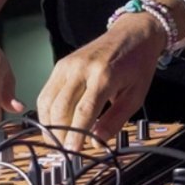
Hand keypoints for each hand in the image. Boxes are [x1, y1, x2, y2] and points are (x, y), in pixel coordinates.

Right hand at [35, 13, 163, 149]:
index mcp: (105, 75)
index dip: (75, 134)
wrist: (133, 33)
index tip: (72, 151)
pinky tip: (56, 122)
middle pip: (60, 108)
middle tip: (66, 150)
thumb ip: (116, 119)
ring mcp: (68, 64)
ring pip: (47, 101)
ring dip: (50, 124)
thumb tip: (96, 141)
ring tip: (59, 139)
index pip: (84, 110)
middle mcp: (82, 68)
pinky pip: (46, 92)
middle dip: (60, 133)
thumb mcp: (136, 95)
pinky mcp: (61, 64)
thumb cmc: (138, 64)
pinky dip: (47, 111)